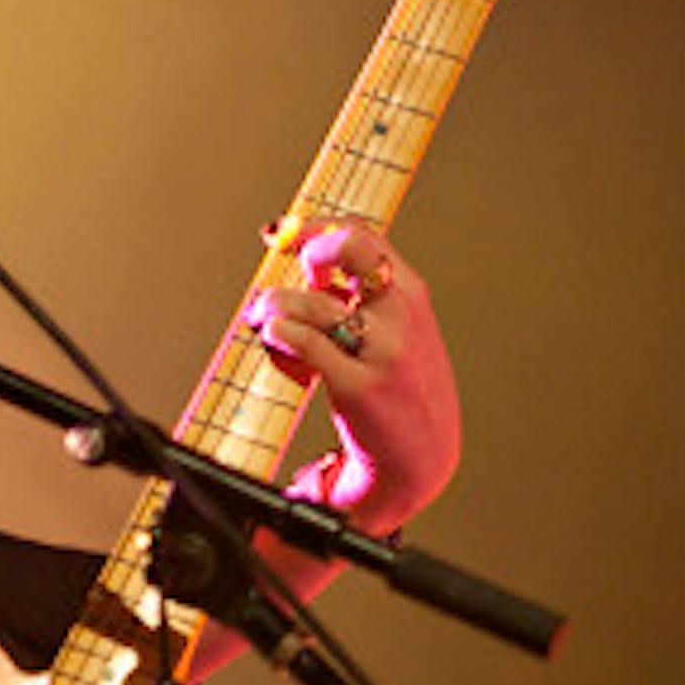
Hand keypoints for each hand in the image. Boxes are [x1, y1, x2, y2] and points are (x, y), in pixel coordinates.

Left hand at [242, 221, 460, 535]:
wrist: (421, 455)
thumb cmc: (399, 388)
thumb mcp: (395, 330)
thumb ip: (359, 296)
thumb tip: (306, 257)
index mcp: (410, 295)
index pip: (363, 236)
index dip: (316, 228)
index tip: (285, 233)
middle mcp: (401, 316)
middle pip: (349, 248)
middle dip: (309, 251)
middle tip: (291, 274)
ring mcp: (383, 351)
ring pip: (312, 301)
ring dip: (273, 306)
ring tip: (264, 319)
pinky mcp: (358, 386)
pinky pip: (303, 342)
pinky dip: (278, 334)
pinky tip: (275, 340)